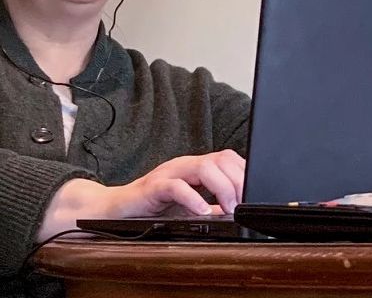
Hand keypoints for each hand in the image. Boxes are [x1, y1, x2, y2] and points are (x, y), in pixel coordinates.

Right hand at [110, 149, 245, 215]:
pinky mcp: (153, 187)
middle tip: (243, 204)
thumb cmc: (154, 206)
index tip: (254, 193)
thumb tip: (237, 213)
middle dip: (237, 180)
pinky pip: (176, 186)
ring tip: (228, 208)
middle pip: (220, 159)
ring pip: (203, 167)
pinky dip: (192, 198)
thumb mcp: (190, 207)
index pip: (228, 158)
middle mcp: (185, 164)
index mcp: (196, 166)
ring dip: (221, 187)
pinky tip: (202, 211)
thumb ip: (212, 208)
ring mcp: (170, 172)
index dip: (244, 173)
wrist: (117, 208)